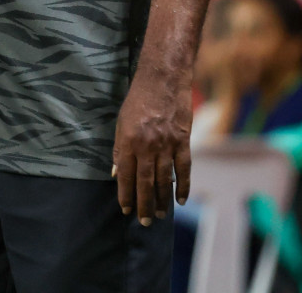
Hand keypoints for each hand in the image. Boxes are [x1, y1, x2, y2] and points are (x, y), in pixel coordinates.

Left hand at [113, 65, 191, 225]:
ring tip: (159, 215)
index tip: (126, 209)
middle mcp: (147, 146)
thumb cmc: (138, 99)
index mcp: (129, 142)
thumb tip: (118, 173)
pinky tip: (181, 200)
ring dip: (162, 200)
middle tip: (144, 222)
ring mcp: (167, 144)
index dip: (126, 195)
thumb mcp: (121, 122)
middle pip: (146, 183)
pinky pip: (184, 168)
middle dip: (144, 205)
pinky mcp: (183, 140)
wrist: (163, 79)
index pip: (126, 176)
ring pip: (164, 180)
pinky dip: (183, 186)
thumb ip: (120, 149)